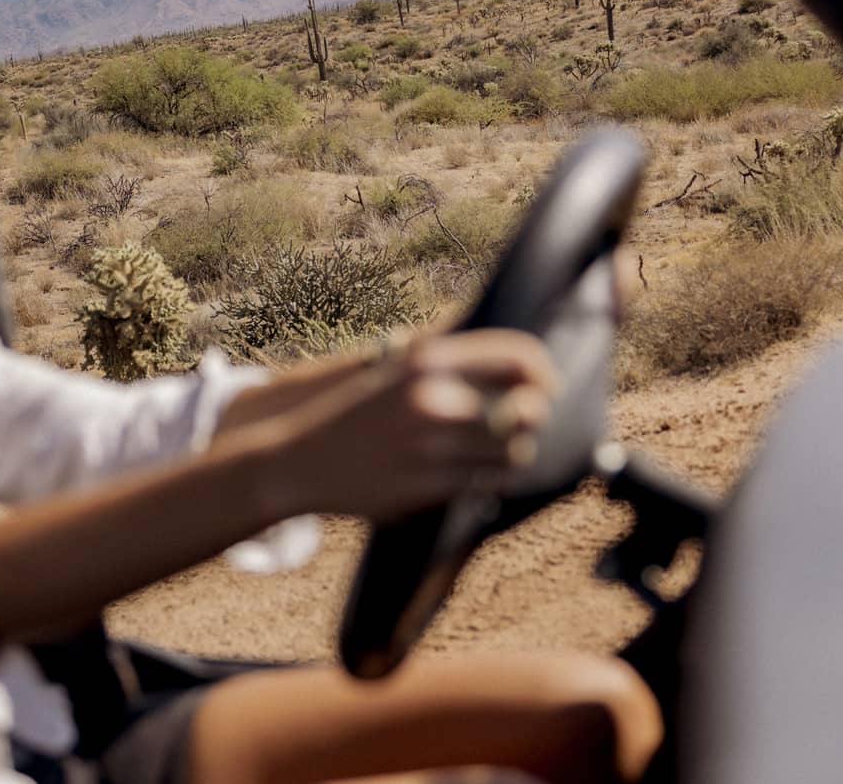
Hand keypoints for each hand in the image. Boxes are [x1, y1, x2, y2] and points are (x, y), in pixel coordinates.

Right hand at [253, 329, 559, 524]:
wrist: (299, 459)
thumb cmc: (358, 416)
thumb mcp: (398, 374)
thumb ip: (453, 366)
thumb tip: (522, 367)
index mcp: (427, 361)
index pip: (519, 357)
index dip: (543, 374)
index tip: (543, 387)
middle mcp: (431, 398)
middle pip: (527, 408)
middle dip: (532, 420)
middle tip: (521, 426)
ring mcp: (429, 445)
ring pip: (514, 452)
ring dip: (514, 455)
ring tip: (496, 455)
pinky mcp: (425, 486)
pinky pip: (486, 484)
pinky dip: (490, 481)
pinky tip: (473, 475)